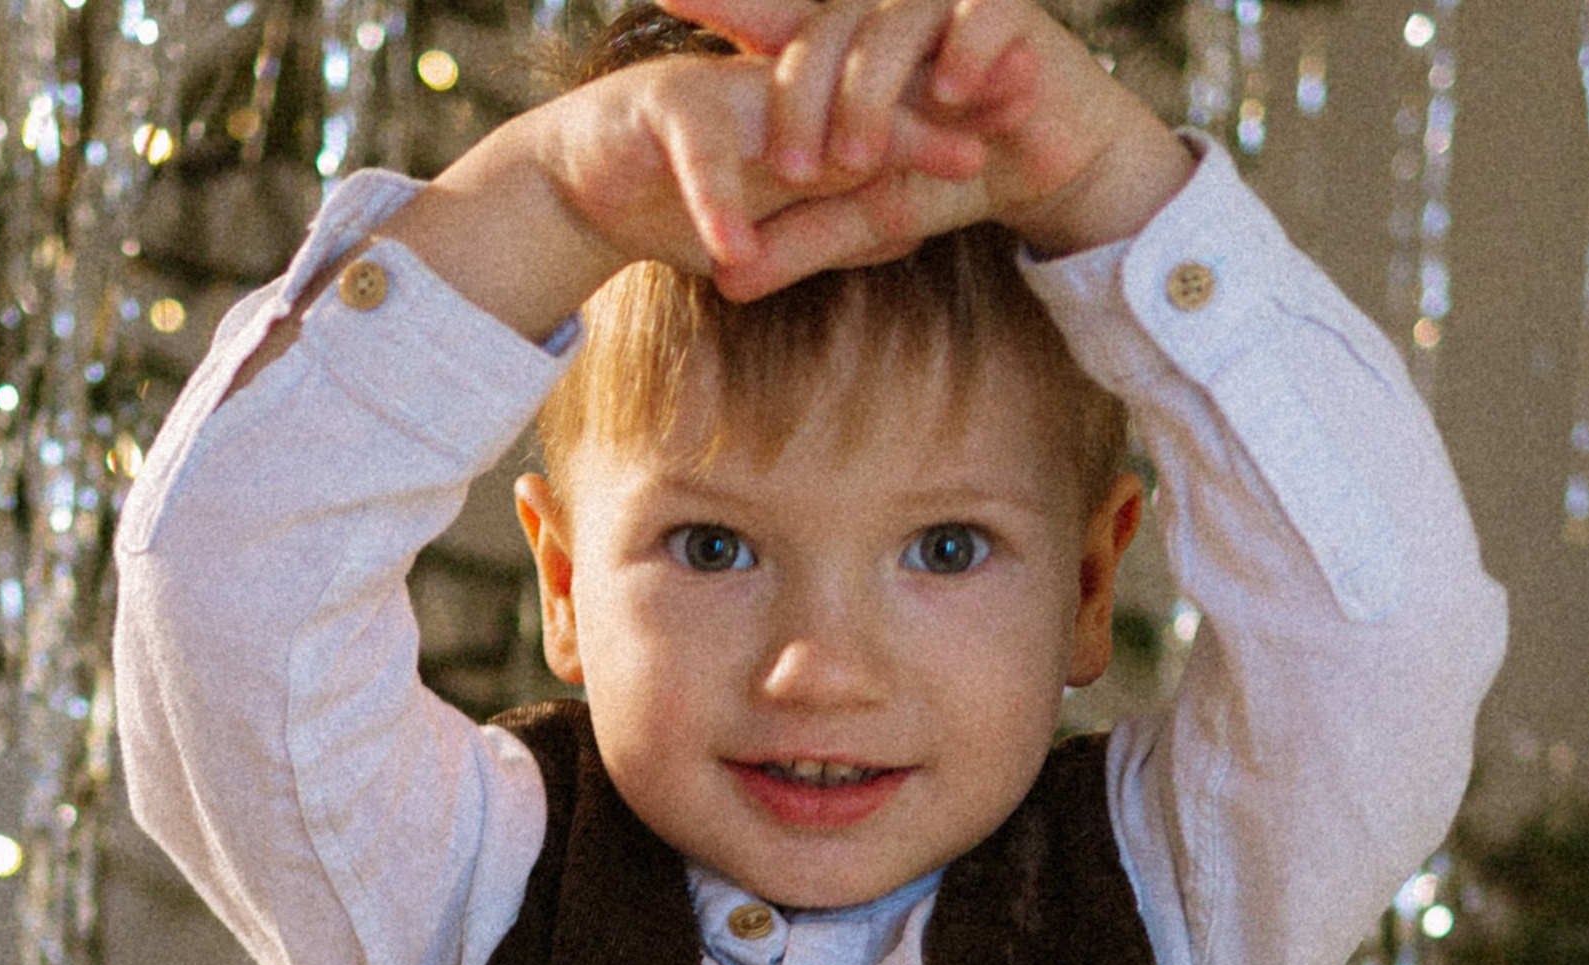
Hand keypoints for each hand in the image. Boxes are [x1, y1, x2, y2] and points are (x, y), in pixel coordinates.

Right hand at [377, 49, 987, 334]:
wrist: (573, 193)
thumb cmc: (674, 207)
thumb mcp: (769, 227)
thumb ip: (834, 223)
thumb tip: (915, 229)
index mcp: (802, 107)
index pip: (886, 107)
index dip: (946, 112)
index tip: (1015, 128)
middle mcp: (770, 85)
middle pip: (858, 95)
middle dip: (925, 114)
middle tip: (991, 136)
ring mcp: (718, 89)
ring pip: (791, 114)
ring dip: (841, 157)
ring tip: (896, 199)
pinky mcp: (660, 110)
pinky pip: (700, 157)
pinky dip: (719, 205)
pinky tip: (740, 255)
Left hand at [663, 0, 1193, 268]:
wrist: (1049, 163)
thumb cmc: (951, 174)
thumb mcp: (867, 215)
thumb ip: (800, 238)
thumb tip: (727, 285)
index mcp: (845, 49)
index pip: (772, 18)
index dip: (723, 0)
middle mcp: (886, 15)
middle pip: (822, 33)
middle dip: (800, 100)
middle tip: (789, 167)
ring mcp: (943, 8)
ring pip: (887, 28)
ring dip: (867, 94)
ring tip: (857, 159)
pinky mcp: (1006, 12)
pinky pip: (973, 19)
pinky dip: (959, 56)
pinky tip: (951, 97)